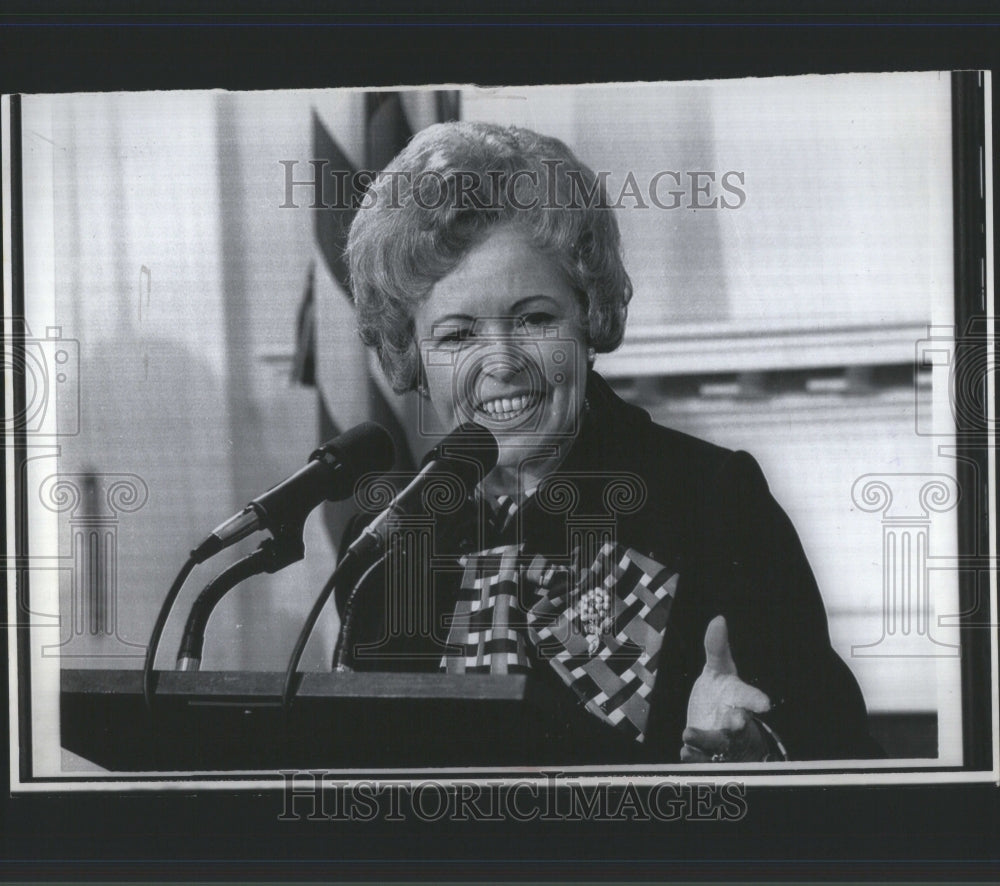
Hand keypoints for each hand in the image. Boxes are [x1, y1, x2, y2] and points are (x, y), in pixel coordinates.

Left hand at [681, 615, 771, 762]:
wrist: (717, 722)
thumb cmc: (722, 693)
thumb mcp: (718, 669)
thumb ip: (716, 648)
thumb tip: (718, 619)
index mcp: (739, 700)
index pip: (750, 698)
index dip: (756, 700)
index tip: (765, 703)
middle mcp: (735, 723)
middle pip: (739, 727)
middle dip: (737, 726)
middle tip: (736, 721)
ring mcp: (723, 742)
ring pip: (719, 746)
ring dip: (706, 742)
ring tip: (688, 735)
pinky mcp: (708, 756)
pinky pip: (702, 759)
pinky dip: (693, 756)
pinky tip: (684, 752)